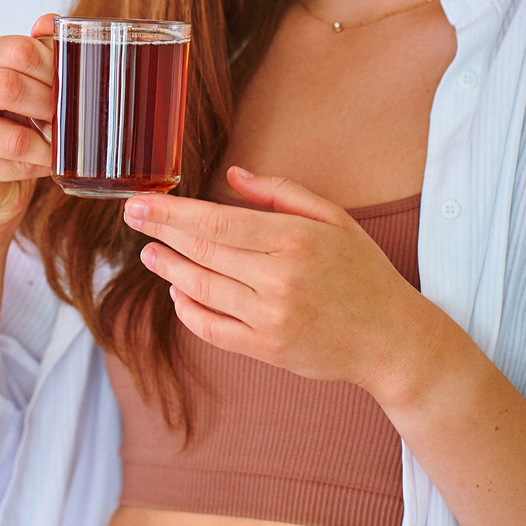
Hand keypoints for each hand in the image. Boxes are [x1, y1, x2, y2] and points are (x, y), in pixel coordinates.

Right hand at [0, 15, 57, 233]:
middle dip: (48, 103)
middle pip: (8, 85)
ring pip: (12, 135)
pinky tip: (43, 162)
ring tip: (58, 141)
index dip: (52, 66)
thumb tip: (51, 21)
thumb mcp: (26, 86)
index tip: (70, 83)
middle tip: (64, 115)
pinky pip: (12, 165)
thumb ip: (38, 51)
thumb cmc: (10, 131)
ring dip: (47, 141)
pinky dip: (38, 164)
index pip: (16, 49)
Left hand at [122, 166, 436, 392]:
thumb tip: (231, 176)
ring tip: (150, 254)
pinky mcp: (267, 350)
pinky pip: (213, 329)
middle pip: (202, 252)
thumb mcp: (334, 219)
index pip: (216, 221)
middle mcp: (279, 279)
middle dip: (160, 233)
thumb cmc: (364, 273)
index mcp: (295, 239)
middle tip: (132, 218)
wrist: (393, 339)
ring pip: (201, 290)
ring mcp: (271, 318)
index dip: (171, 212)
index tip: (140, 202)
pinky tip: (178, 293)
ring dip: (169, 270)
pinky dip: (189, 310)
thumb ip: (281, 193)